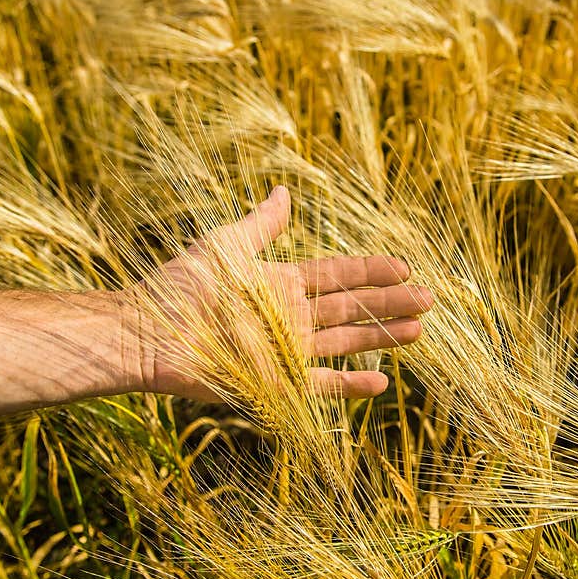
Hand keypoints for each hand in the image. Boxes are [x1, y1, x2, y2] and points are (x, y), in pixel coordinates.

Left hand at [124, 186, 433, 401]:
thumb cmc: (181, 286)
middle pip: (351, 308)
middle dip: (389, 303)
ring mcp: (286, 351)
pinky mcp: (275, 383)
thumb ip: (261, 225)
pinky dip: (349, 385)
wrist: (149, 332)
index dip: (370, 270)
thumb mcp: (226, 247)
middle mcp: (290, 318)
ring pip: (344, 343)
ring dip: (381, 338)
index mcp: (281, 284)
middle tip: (428, 298)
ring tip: (417, 331)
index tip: (404, 265)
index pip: (337, 275)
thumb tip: (285, 193)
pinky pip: (319, 385)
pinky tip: (380, 381)